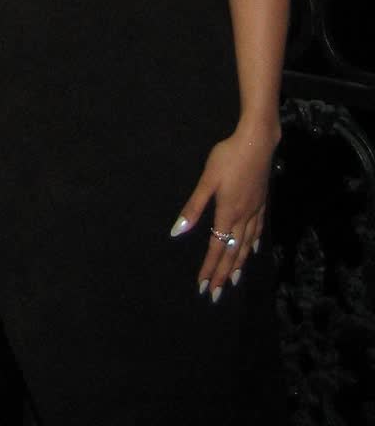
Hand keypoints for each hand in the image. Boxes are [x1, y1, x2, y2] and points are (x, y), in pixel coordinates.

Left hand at [170, 124, 278, 300]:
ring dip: (238, 264)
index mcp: (227, 213)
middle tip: (216, 295)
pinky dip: (252, 245)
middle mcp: (243, 217)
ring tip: (234, 281)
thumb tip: (177, 231)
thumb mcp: (207, 180)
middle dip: (223, 274)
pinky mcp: (261, 203)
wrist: (257, 142)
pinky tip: (251, 250)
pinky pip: (256, 232)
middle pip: (232, 252)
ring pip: (245, 245)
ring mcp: (255, 211)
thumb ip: (193, 207)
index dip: (210, 268)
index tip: (204, 286)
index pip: (216, 247)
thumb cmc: (228, 157)